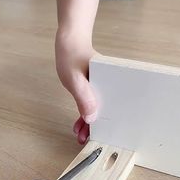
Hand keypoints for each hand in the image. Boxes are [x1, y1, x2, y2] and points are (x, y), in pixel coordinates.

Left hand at [55, 29, 97, 143]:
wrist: (70, 40)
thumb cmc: (73, 55)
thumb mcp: (74, 79)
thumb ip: (83, 98)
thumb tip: (91, 118)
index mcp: (108, 84)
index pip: (109, 108)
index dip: (103, 124)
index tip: (97, 136)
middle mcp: (107, 87)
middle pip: (104, 110)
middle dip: (95, 126)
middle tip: (85, 139)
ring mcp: (99, 87)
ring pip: (96, 108)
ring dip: (89, 121)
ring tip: (80, 135)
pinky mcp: (92, 87)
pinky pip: (90, 103)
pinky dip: (85, 112)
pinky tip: (79, 122)